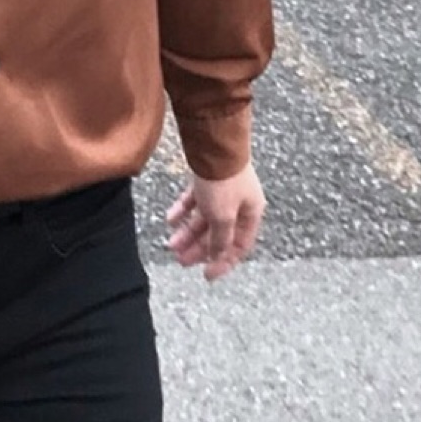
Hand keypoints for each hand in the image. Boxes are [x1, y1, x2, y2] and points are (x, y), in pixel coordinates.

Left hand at [165, 162, 265, 280]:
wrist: (215, 146)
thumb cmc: (225, 181)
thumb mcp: (223, 217)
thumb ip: (220, 239)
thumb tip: (217, 256)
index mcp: (250, 214)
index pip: (239, 246)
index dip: (224, 262)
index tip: (206, 275)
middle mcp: (239, 204)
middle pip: (218, 234)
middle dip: (199, 249)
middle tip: (180, 260)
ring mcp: (223, 192)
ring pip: (204, 219)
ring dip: (188, 233)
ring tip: (171, 244)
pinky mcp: (208, 181)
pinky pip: (195, 201)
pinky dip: (183, 211)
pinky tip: (170, 219)